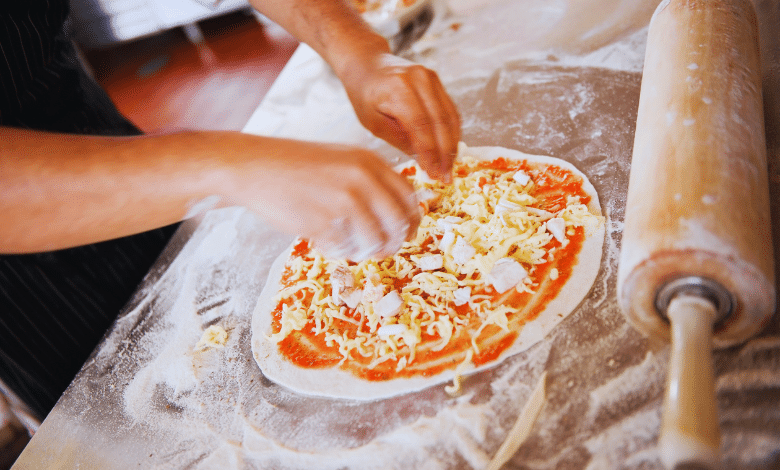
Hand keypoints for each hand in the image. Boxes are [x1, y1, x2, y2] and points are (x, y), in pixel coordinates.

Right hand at [227, 139, 420, 260]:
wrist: (254, 166)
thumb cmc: (298, 166)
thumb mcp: (342, 159)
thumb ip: (370, 180)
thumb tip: (397, 215)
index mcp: (369, 162)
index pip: (408, 197)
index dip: (412, 220)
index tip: (406, 232)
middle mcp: (361, 180)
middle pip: (397, 224)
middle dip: (394, 242)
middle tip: (382, 250)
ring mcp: (342, 201)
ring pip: (373, 241)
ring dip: (365, 250)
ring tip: (349, 246)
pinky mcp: (321, 222)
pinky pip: (344, 249)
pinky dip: (338, 251)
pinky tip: (324, 241)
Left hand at [340, 53, 460, 182]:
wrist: (367, 64)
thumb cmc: (364, 95)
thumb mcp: (372, 122)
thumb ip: (399, 139)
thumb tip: (425, 159)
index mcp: (398, 89)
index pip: (421, 126)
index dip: (430, 153)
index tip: (433, 173)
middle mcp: (419, 79)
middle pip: (440, 122)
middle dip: (445, 153)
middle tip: (446, 176)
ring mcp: (431, 78)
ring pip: (450, 117)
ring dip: (453, 144)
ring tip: (450, 167)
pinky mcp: (437, 81)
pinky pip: (450, 110)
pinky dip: (452, 131)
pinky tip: (450, 149)